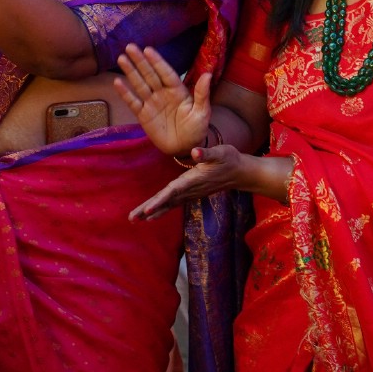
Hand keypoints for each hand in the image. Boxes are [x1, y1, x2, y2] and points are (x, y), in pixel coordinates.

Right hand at [114, 44, 211, 157]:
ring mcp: (152, 103)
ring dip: (131, 72)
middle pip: (150, 74)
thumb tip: (208, 74)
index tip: (148, 49)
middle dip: (140, 61)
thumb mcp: (202, 112)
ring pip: (140, 84)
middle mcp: (163, 93)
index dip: (157, 61)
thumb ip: (202, 94)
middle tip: (130, 47)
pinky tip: (118, 82)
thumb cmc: (196, 128)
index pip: (166, 73)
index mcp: (178, 91)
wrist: (185, 147)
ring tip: (122, 58)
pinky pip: (133, 101)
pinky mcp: (143, 115)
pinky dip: (125, 93)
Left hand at [130, 145, 279, 219]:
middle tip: (132, 218)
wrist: (241, 173)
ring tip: (135, 219)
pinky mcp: (192, 194)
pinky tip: (151, 215)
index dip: (160, 201)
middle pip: (167, 201)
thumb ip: (207, 153)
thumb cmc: (230, 160)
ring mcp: (191, 194)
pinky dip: (162, 209)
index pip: (173, 191)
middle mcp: (190, 189)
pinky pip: (174, 204)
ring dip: (152, 212)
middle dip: (149, 209)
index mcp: (193, 180)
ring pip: (168, 204)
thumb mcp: (221, 152)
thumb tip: (195, 152)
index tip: (148, 211)